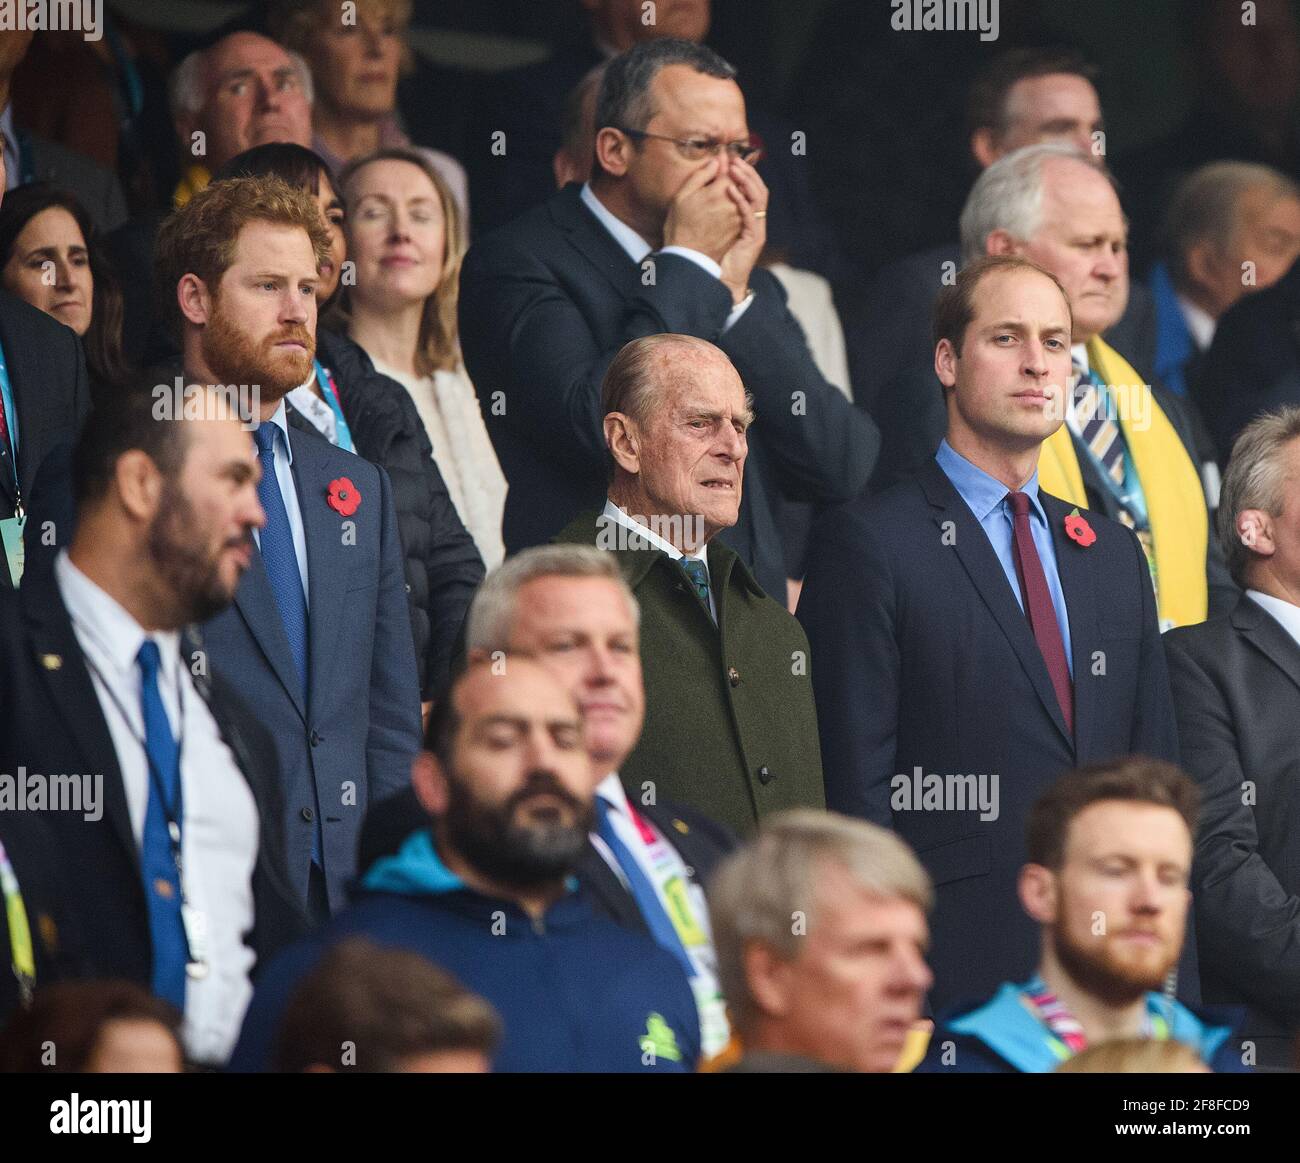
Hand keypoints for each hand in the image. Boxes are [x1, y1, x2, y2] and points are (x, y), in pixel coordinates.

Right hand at [662, 158, 741, 263]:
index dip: (726, 161)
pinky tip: (728, 202)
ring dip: (738, 188)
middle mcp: (733, 203)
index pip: (729, 169)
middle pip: (739, 182)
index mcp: (719, 192)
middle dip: (736, 172)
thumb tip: (716, 162)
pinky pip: (741, 210)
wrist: (688, 257)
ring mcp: (737, 217)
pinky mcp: (738, 229)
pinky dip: (738, 202)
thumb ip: (701, 175)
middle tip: (732, 164)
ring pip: (742, 196)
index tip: (722, 155)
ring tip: (730, 182)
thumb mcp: (683, 196)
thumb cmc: (680, 225)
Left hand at [718, 156, 768, 303]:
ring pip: (758, 198)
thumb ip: (713, 208)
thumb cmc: (712, 256)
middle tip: (733, 158)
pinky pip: (750, 214)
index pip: (749, 188)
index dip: (742, 172)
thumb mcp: (712, 226)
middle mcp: (755, 220)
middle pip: (758, 188)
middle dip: (747, 171)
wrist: (719, 281)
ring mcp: (756, 229)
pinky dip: (742, 200)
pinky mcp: (754, 238)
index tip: (729, 158)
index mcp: (746, 216)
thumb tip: (706, 190)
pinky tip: (731, 190)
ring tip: (733, 169)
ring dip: (746, 181)